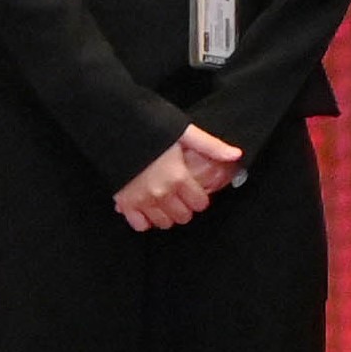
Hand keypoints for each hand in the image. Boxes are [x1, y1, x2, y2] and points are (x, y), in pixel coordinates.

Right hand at [116, 123, 241, 232]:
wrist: (114, 127)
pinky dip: (145, 219)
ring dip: (167, 214)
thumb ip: (211, 146)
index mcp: (178, 177)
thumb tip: (236, 155)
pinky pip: (139, 225)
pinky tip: (147, 207)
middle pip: (183, 216)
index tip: (196, 190)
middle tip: (181, 195)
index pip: (200, 203)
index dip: (201, 197)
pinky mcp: (124, 202)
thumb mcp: (185, 132)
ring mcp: (141, 200)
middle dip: (185, 208)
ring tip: (166, 201)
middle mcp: (161, 193)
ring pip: (163, 223)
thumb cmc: (150, 126)